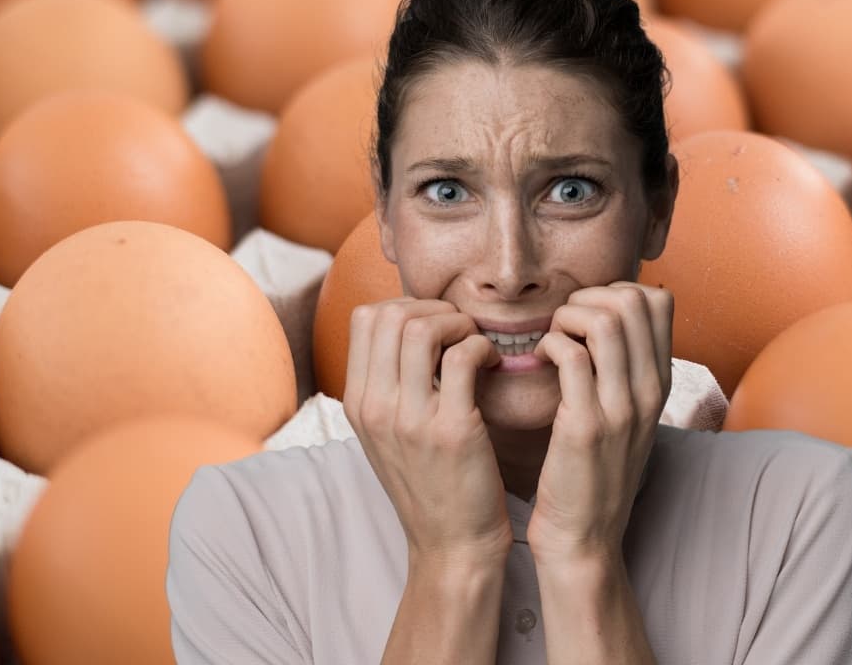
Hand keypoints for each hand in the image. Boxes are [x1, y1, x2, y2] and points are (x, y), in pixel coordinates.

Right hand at [343, 298, 513, 566]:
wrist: (451, 545)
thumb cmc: (429, 482)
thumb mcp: (388, 433)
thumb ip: (389, 383)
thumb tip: (409, 325)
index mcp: (358, 403)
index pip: (365, 318)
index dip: (406, 306)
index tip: (436, 325)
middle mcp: (376, 407)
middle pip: (393, 314)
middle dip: (435, 308)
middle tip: (460, 330)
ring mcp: (411, 419)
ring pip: (424, 327)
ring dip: (459, 323)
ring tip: (475, 344)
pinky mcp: (452, 430)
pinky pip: (463, 356)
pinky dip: (484, 348)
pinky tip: (494, 365)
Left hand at [526, 282, 673, 564]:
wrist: (584, 538)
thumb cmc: (593, 473)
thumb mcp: (626, 418)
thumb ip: (623, 372)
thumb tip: (605, 319)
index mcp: (659, 384)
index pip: (658, 301)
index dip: (615, 291)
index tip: (586, 315)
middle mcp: (648, 392)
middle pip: (633, 301)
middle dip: (588, 298)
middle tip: (564, 326)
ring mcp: (621, 409)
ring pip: (605, 321)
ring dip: (567, 317)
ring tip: (551, 340)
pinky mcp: (586, 427)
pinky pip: (572, 356)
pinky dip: (549, 345)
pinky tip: (537, 362)